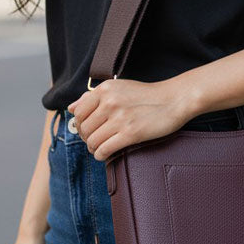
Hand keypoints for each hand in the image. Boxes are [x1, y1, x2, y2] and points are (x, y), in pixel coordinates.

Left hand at [66, 77, 197, 161]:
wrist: (173, 100)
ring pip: (92, 141)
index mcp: (105, 89)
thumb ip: (93, 97)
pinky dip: (101, 155)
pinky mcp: (130, 133)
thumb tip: (71, 107)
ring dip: (93, 148)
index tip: (87, 129)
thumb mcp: (118, 88)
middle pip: (84, 129)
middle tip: (94, 140)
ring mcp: (120, 118)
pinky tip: (105, 153)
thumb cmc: (146, 95)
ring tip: (99, 148)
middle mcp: (110, 102)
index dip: (79, 124)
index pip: (78, 112)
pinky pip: (104, 149)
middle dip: (86, 138)